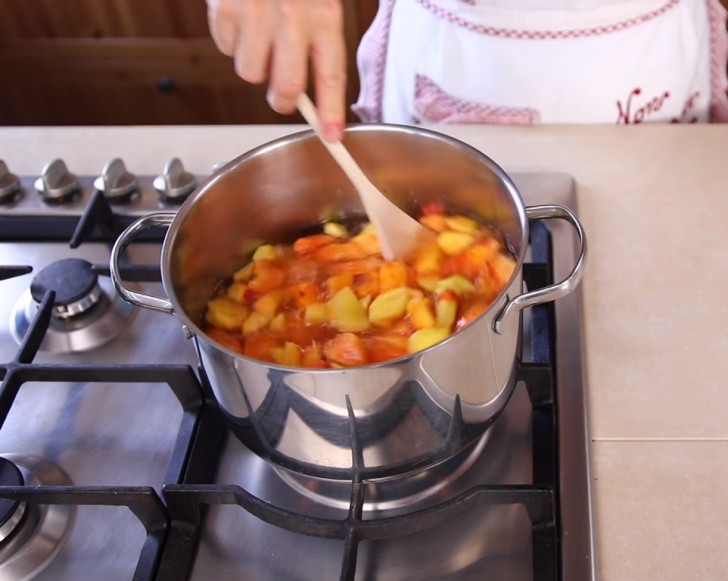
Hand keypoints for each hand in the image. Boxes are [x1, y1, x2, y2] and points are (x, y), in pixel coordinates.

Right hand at [207, 0, 346, 140]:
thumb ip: (318, 37)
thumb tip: (311, 91)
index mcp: (324, 14)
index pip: (331, 77)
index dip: (331, 112)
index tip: (332, 137)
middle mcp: (292, 17)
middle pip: (287, 88)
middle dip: (284, 101)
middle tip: (283, 95)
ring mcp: (256, 14)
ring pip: (251, 74)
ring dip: (254, 64)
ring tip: (259, 35)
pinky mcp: (224, 10)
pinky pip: (226, 49)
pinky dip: (232, 40)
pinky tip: (242, 19)